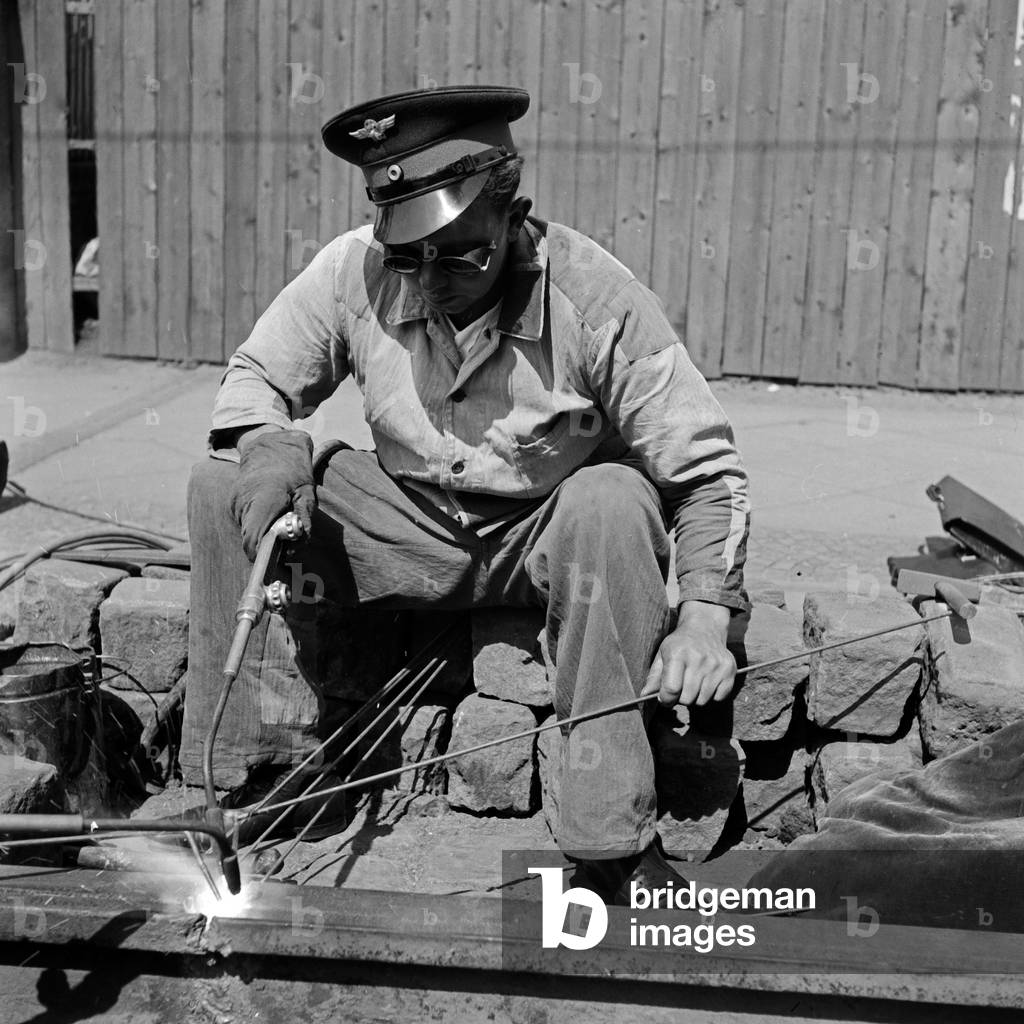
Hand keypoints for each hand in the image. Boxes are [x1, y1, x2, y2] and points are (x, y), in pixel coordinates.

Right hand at [230, 429, 316, 558]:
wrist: (270, 445)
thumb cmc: (292, 467)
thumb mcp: (307, 491)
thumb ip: (304, 517)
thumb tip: (300, 544)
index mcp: (263, 500)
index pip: (253, 541)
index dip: (263, 555)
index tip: (278, 560)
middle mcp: (243, 503)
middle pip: (250, 540)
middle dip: (268, 546)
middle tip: (288, 541)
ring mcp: (235, 503)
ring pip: (248, 532)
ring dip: (264, 534)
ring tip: (281, 522)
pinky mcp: (234, 504)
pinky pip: (246, 523)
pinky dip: (259, 524)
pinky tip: (271, 512)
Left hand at [641, 601, 735, 707]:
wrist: (705, 628)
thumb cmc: (680, 644)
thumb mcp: (662, 654)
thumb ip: (654, 677)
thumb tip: (644, 695)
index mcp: (677, 654)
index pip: (671, 689)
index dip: (666, 699)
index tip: (665, 697)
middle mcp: (698, 659)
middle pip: (687, 698)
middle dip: (680, 698)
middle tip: (680, 687)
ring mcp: (716, 665)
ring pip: (702, 700)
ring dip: (696, 696)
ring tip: (693, 682)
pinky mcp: (730, 670)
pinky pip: (718, 698)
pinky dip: (711, 695)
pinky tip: (707, 681)